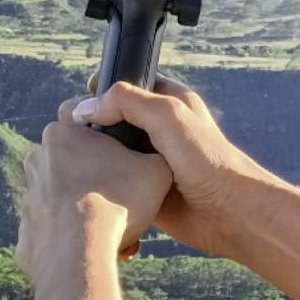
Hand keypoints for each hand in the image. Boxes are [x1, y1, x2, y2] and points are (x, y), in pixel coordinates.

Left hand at [15, 105, 174, 292]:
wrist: (80, 254)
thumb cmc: (119, 202)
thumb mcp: (156, 169)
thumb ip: (155, 152)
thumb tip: (159, 154)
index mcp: (62, 133)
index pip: (81, 116)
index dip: (106, 132)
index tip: (123, 151)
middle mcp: (38, 159)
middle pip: (76, 160)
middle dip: (99, 177)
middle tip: (126, 199)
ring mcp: (28, 196)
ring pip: (67, 197)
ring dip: (89, 209)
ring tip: (117, 231)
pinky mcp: (26, 231)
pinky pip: (57, 229)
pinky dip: (74, 236)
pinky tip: (96, 247)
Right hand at [70, 77, 274, 261]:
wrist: (230, 214)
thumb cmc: (209, 161)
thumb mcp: (168, 116)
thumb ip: (128, 102)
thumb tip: (86, 109)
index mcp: (169, 101)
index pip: (128, 85)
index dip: (103, 90)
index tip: (80, 102)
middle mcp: (158, 129)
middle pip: (114, 119)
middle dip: (93, 126)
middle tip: (70, 134)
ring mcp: (151, 159)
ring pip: (112, 152)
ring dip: (94, 157)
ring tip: (72, 160)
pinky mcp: (145, 188)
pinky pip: (117, 181)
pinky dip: (102, 183)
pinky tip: (85, 184)